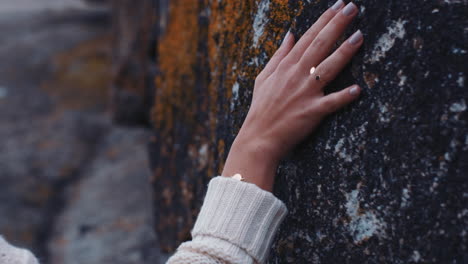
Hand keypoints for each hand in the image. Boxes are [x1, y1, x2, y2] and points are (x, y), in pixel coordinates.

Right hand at [222, 1, 362, 191]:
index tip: (339, 6)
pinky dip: (342, 97)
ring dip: (344, 52)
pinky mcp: (311, 112)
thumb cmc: (261, 108)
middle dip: (337, 25)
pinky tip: (357, 89)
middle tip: (353, 8)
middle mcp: (296, 76)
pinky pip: (329, 103)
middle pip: (320, 45)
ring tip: (359, 36)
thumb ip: (279, 55)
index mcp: (286, 66)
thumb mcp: (264, 77)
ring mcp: (304, 93)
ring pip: (327, 68)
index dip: (324, 20)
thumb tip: (290, 34)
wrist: (258, 138)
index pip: (308, 37)